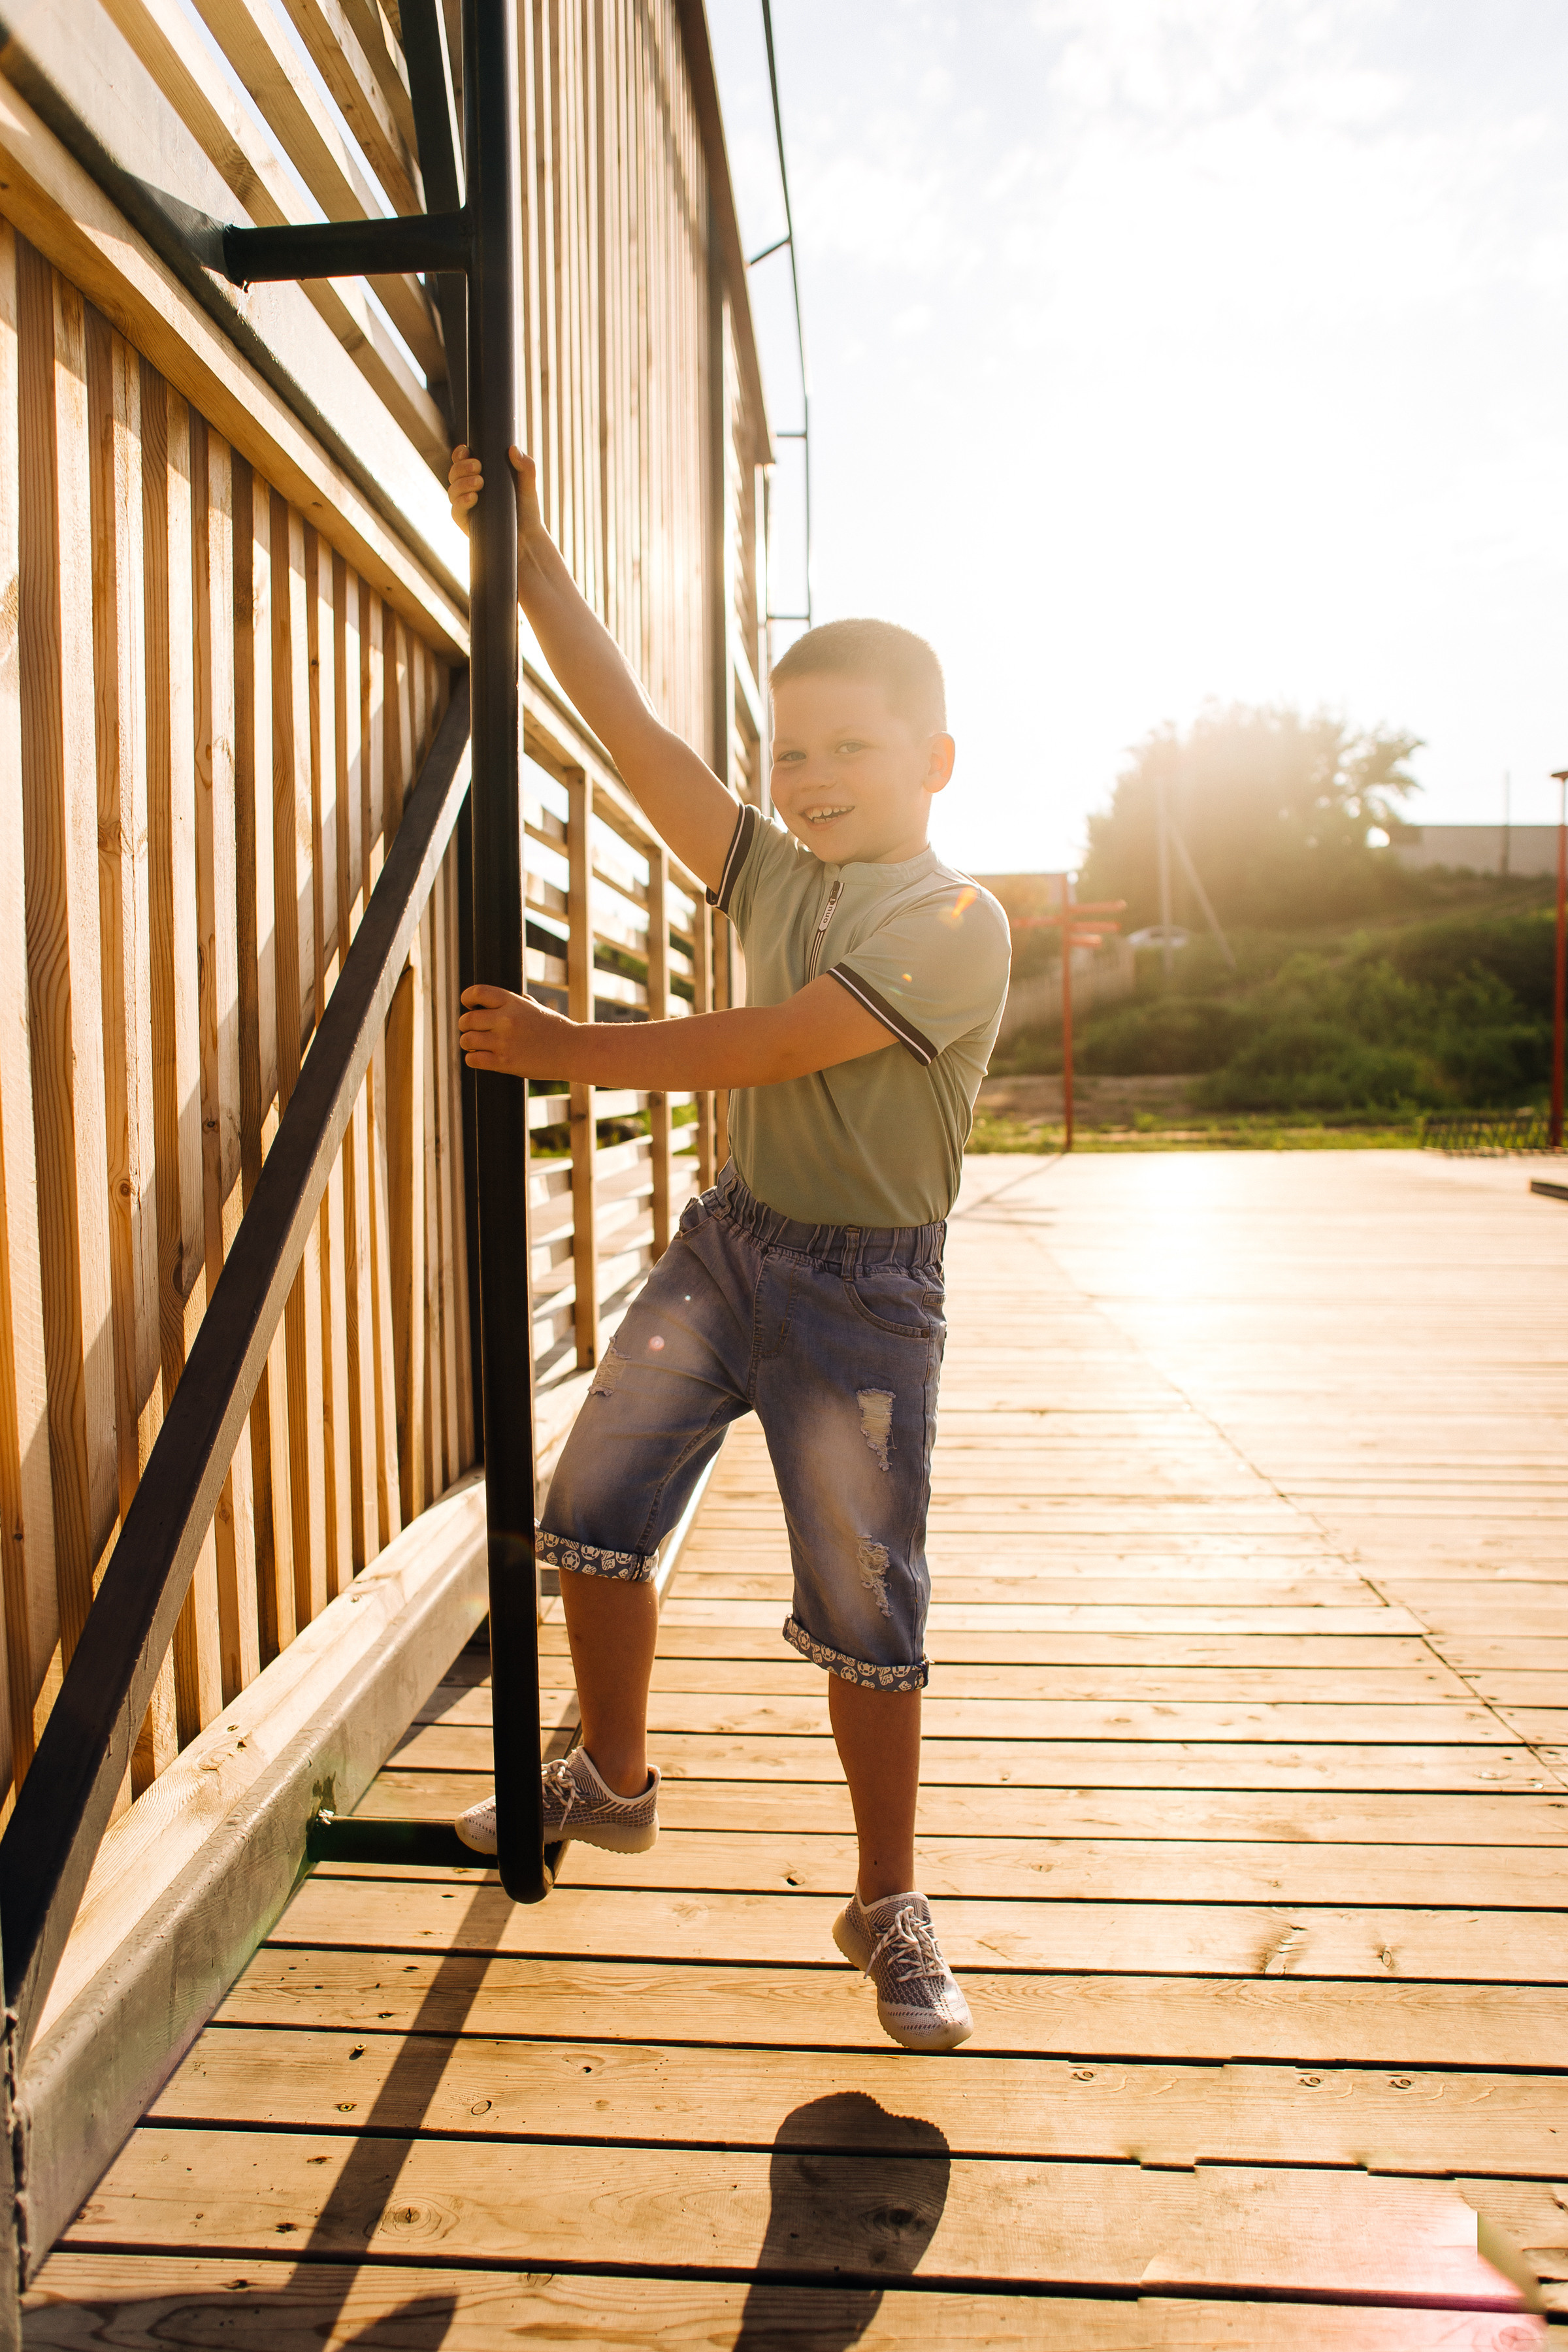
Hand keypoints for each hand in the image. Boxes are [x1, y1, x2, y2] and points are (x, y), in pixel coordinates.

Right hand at [447, 443, 544, 564]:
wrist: (528, 538)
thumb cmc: (527, 510)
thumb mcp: (528, 485)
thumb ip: (525, 466)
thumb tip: (512, 448)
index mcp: (480, 476)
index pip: (462, 461)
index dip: (460, 454)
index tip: (467, 450)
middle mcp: (469, 489)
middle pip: (454, 473)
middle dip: (462, 467)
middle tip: (478, 467)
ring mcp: (466, 506)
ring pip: (452, 490)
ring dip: (462, 483)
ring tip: (479, 482)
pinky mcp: (466, 522)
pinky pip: (455, 511)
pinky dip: (461, 502)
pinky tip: (473, 498)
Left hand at [458, 983, 570, 1077]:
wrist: (574, 1051)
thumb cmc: (556, 1030)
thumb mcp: (537, 1008)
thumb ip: (517, 1003)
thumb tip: (502, 999)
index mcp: (513, 1002)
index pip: (477, 992)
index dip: (467, 998)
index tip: (468, 1005)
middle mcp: (506, 1020)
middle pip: (467, 1019)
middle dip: (465, 1025)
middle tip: (471, 1030)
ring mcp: (505, 1042)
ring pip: (467, 1040)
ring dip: (467, 1043)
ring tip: (476, 1045)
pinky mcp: (505, 1063)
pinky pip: (473, 1060)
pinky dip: (472, 1059)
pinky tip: (481, 1058)